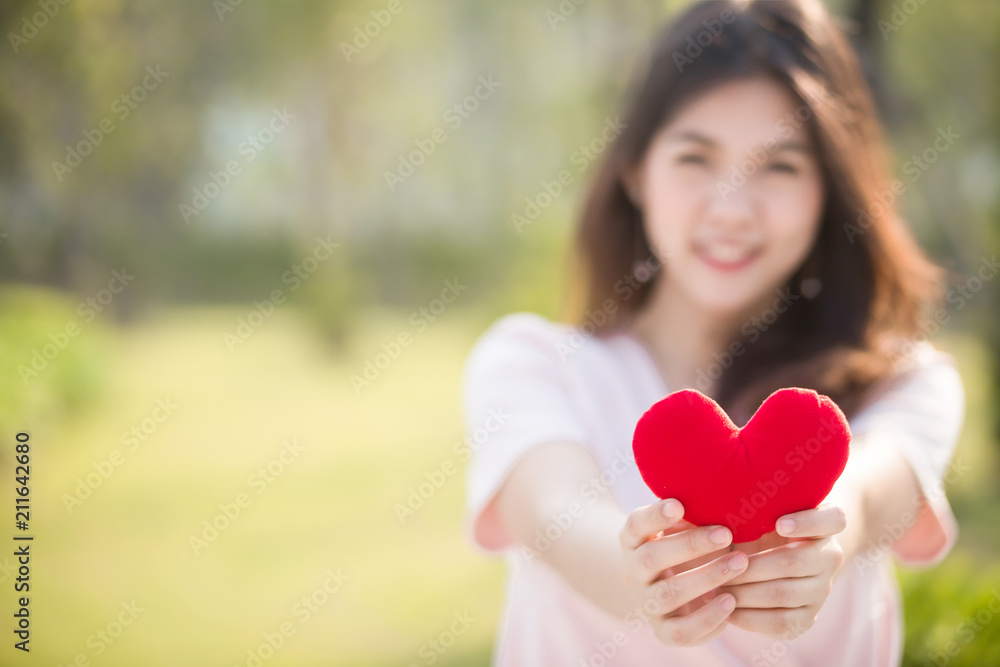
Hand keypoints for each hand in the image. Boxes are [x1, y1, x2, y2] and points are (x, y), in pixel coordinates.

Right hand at [620, 498, 749, 645]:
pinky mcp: (664, 631)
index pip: (635, 525)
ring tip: (740, 563)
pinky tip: (731, 602)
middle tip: (726, 533)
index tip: (678, 505)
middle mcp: (634, 571)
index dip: (655, 516)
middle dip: (690, 545)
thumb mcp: (685, 525)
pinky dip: (707, 618)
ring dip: (706, 578)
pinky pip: (680, 631)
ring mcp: (647, 603)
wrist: (672, 589)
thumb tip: (729, 489)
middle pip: (650, 559)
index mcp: (634, 540)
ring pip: (668, 594)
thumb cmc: (688, 545)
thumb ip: (695, 512)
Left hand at [720, 504, 846, 639]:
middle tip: (723, 564)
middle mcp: (830, 557)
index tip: (779, 523)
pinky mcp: (808, 617)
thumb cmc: (760, 523)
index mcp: (826, 523)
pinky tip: (727, 609)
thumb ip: (746, 502)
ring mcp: (822, 589)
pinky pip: (782, 622)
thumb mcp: (760, 508)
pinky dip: (751, 617)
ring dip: (746, 592)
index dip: (808, 522)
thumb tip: (708, 499)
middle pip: (795, 562)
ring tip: (717, 587)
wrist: (776, 558)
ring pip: (784, 593)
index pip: (834, 519)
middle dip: (753, 566)